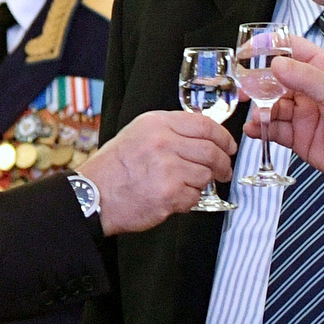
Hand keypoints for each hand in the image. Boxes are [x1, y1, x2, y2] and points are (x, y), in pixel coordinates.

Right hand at [79, 111, 235, 234]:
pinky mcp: (169, 194)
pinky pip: (194, 196)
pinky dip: (189, 199)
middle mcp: (163, 143)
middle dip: (223, 163)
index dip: (223, 137)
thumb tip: (205, 137)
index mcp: (157, 124)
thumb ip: (171, 131)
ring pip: (205, 174)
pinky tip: (173, 197)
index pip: (204, 124)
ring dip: (202, 182)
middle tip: (224, 170)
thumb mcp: (139, 133)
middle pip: (211, 151)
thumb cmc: (115, 167)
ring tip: (186, 184)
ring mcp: (167, 169)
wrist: (94, 194)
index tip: (229, 146)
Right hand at [245, 37, 323, 194]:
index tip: (247, 50)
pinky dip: (262, 129)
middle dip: (257, 84)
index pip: (291, 50)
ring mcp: (304, 114)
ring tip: (256, 116)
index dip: (268, 46)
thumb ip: (305, 78)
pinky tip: (256, 129)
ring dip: (259, 110)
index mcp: (323, 70)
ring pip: (271, 107)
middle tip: (245, 90)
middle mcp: (311, 90)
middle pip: (275, 80)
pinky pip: (275, 130)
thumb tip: (277, 64)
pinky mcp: (300, 138)